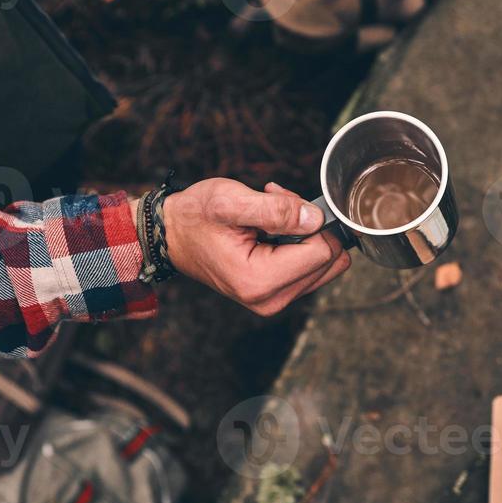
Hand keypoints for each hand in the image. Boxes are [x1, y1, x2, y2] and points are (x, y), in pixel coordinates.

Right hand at [161, 178, 350, 315]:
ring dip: (304, 235)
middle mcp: (271, 299)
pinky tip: (272, 230)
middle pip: (328, 261)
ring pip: (325, 265)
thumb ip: (277, 210)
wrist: (173, 235)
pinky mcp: (277, 295)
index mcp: (260, 280)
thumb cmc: (196, 216)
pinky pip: (312, 269)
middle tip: (275, 207)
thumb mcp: (231, 201)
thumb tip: (316, 218)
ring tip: (269, 218)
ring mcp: (275, 300)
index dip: (310, 219)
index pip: (322, 251)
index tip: (281, 201)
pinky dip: (298, 245)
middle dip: (310, 228)